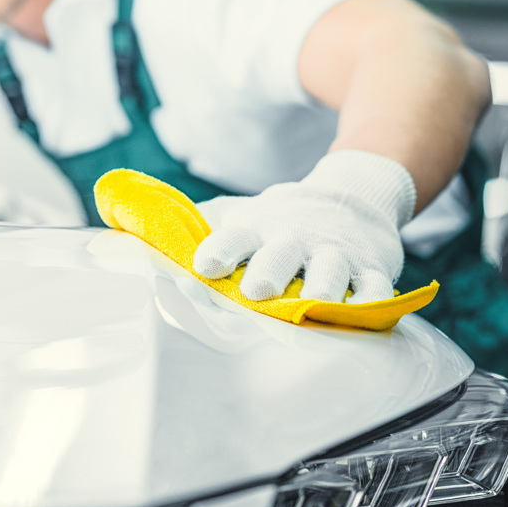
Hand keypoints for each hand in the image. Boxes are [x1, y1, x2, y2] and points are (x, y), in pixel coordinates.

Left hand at [192, 150, 416, 302]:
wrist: (351, 195)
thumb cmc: (280, 220)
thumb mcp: (241, 215)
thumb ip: (195, 228)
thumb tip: (131, 238)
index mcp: (259, 228)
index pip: (235, 236)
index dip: (220, 250)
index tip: (204, 266)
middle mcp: (296, 239)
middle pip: (282, 253)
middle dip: (270, 270)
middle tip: (257, 290)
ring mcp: (336, 252)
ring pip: (331, 270)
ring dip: (322, 288)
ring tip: (312, 305)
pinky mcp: (372, 267)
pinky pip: (377, 285)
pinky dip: (374, 300)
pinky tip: (367, 311)